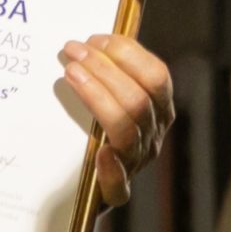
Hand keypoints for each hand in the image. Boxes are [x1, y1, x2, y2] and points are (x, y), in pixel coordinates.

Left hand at [58, 34, 175, 207]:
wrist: (89, 187)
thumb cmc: (98, 129)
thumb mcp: (112, 96)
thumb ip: (111, 73)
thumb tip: (91, 42)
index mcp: (160, 109)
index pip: (156, 76)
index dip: (127, 53)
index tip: (96, 39)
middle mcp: (154, 135)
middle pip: (139, 99)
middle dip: (104, 68)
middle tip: (73, 51)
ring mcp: (137, 162)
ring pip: (125, 128)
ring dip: (97, 96)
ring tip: (70, 74)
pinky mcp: (118, 192)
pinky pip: (120, 185)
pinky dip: (112, 169)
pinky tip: (100, 153)